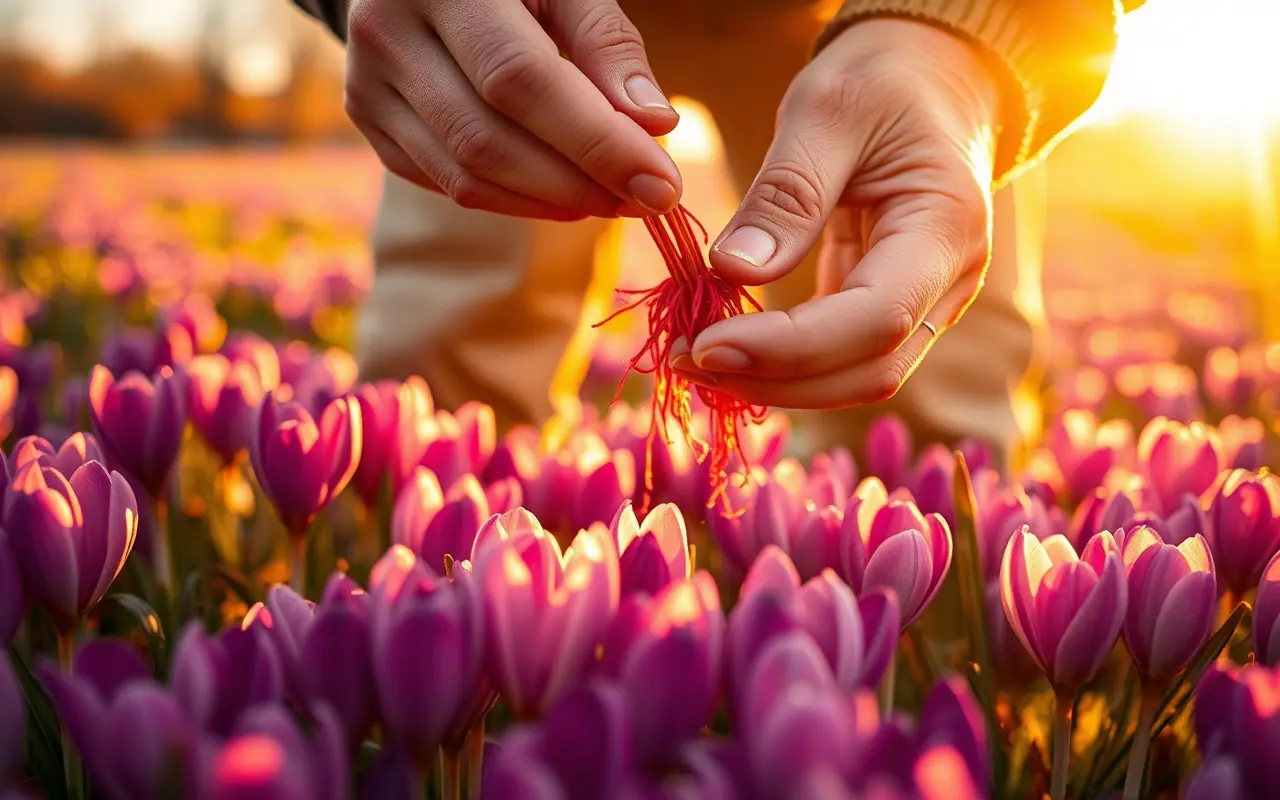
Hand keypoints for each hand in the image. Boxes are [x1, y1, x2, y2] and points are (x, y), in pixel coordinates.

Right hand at [343, 0, 683, 219]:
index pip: (520, 80)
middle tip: (646, 200)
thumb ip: (607, 45)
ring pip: (465, 177)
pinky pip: (447, 184)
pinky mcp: (368, 121)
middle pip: (488, 141)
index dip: (594, 142)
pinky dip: (514, 200)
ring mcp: (366, 84)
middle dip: (578, 184)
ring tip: (612, 199)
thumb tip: (654, 126)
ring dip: (550, 203)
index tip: (661, 184)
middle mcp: (386, 32)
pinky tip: (561, 193)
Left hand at [674, 19, 998, 408]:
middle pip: (870, 371)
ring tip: (695, 362)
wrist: (927, 79)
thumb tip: (732, 272)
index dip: (790, 348)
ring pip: (856, 380)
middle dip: (774, 379)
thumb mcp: (827, 111)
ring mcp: (926, 303)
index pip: (876, 319)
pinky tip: (725, 350)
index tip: (707, 345)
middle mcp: (949, 282)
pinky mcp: (889, 310)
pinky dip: (784, 367)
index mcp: (946, 228)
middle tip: (684, 360)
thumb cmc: (882, 81)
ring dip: (775, 384)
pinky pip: (841, 360)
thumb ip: (786, 194)